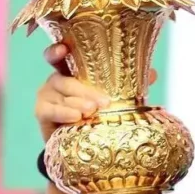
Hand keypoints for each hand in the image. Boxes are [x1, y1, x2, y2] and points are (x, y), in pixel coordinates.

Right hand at [35, 43, 156, 143]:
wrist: (81, 144)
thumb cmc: (97, 115)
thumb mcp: (114, 99)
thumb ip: (129, 86)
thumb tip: (152, 73)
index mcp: (72, 72)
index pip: (60, 56)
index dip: (58, 51)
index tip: (63, 49)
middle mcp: (57, 80)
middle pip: (67, 80)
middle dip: (84, 90)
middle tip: (103, 102)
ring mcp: (46, 95)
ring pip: (61, 96)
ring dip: (77, 104)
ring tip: (91, 111)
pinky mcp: (41, 111)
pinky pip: (51, 111)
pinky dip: (64, 113)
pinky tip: (76, 118)